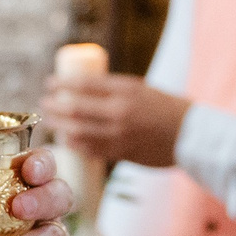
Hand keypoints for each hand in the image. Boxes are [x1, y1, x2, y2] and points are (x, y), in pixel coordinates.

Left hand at [39, 72, 190, 168]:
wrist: (192, 135)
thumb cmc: (167, 107)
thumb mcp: (141, 89)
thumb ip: (113, 90)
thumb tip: (81, 90)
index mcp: (126, 90)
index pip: (84, 84)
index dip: (62, 83)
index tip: (49, 83)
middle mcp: (120, 111)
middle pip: (75, 108)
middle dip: (54, 105)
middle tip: (44, 102)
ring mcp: (120, 134)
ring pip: (79, 131)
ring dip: (60, 126)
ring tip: (51, 121)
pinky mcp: (122, 153)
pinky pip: (90, 149)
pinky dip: (75, 144)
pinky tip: (67, 140)